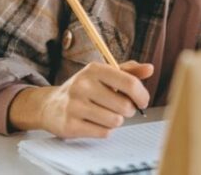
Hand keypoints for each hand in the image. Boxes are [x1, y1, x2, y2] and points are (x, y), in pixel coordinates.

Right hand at [13, 61, 152, 138]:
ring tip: (104, 114)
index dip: (142, 95)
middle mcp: (83, 85)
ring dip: (115, 121)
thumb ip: (128, 72)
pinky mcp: (70, 125)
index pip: (129, 83)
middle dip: (127, 110)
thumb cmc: (83, 89)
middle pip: (125, 106)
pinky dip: (103, 130)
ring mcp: (75, 105)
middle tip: (119, 108)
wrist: (50, 105)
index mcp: (94, 69)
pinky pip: (103, 133)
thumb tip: (149, 68)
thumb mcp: (103, 75)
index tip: (142, 101)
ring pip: (115, 121)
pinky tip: (93, 122)